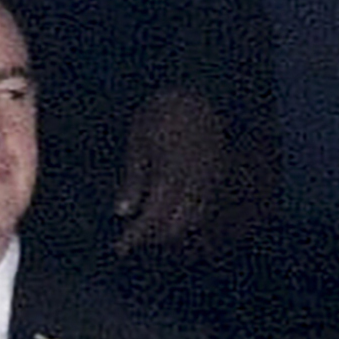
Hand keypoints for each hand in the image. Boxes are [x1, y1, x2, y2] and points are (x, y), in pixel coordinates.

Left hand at [113, 88, 227, 255]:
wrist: (200, 90)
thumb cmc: (161, 114)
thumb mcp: (138, 143)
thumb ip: (133, 180)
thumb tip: (123, 213)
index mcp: (171, 173)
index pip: (153, 217)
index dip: (136, 236)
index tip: (120, 248)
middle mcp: (195, 181)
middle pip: (175, 226)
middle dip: (153, 237)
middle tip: (132, 238)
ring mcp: (210, 179)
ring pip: (193, 220)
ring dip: (171, 231)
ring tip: (150, 231)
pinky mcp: (218, 176)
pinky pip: (204, 207)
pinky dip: (187, 218)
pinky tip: (172, 216)